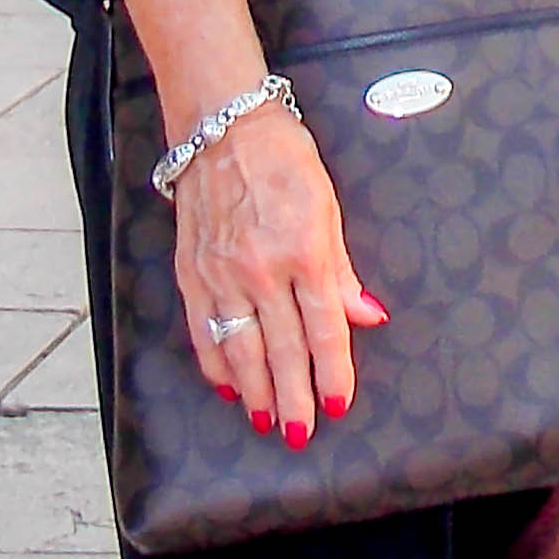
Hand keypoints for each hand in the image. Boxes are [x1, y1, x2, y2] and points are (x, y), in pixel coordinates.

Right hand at [177, 108, 386, 444]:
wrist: (222, 127)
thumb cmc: (282, 158)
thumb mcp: (328, 205)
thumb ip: (342, 268)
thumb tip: (365, 315)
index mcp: (304, 250)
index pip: (323, 328)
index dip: (331, 372)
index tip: (337, 403)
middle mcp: (262, 269)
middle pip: (283, 350)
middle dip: (294, 397)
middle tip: (300, 432)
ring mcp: (222, 274)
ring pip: (240, 350)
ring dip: (256, 391)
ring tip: (268, 419)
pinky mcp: (193, 273)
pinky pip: (203, 331)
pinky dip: (215, 364)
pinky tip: (228, 386)